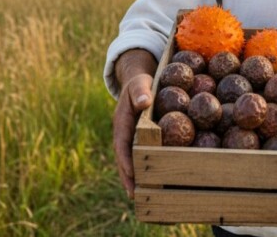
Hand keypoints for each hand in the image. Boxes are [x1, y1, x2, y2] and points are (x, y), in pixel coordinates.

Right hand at [112, 49, 156, 198]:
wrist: (138, 80)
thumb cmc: (140, 81)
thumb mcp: (139, 83)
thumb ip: (140, 91)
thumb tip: (145, 102)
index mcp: (122, 121)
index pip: (121, 143)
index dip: (125, 160)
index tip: (130, 175)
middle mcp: (124, 133)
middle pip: (124, 157)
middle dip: (128, 176)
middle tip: (134, 195)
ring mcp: (131, 137)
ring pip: (131, 159)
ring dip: (135, 177)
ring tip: (142, 197)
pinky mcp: (140, 139)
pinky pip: (141, 155)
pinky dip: (144, 167)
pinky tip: (155, 181)